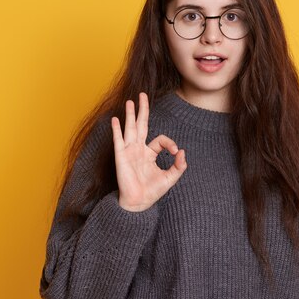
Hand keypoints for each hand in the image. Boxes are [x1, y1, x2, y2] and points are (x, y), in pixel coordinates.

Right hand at [111, 92, 186, 211]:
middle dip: (143, 110)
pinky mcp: (121, 157)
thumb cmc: (153, 191)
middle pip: (141, 125)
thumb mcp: (171, 178)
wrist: (139, 203)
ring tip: (130, 101)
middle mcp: (138, 149)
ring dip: (130, 114)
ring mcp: (129, 151)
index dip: (170, 143)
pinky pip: (118, 140)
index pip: (160, 139)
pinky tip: (115, 119)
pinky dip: (117, 130)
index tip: (176, 152)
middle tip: (142, 95)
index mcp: (149, 153)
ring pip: (130, 128)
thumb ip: (179, 166)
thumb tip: (182, 152)